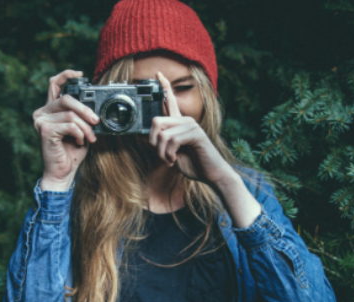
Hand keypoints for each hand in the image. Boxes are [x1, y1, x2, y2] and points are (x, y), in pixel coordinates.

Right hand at [32, 70, 99, 190]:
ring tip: (90, 138)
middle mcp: (42, 112)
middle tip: (96, 121)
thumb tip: (94, 108)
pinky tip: (79, 142)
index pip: (54, 84)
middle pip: (67, 99)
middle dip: (86, 110)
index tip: (81, 74)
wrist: (63, 172)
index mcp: (50, 109)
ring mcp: (41, 120)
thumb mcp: (80, 129)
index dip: (67, 75)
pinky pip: (69, 125)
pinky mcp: (44, 130)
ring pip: (71, 114)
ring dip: (85, 127)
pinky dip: (79, 133)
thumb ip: (82, 116)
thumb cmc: (71, 152)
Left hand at [149, 72, 234, 186]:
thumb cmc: (193, 164)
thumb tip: (142, 136)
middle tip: (162, 155)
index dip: (164, 86)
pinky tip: (175, 159)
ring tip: (170, 160)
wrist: (211, 174)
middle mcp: (185, 121)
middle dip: (153, 142)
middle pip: (156, 121)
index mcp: (179, 123)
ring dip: (162, 153)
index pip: (171, 101)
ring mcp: (191, 125)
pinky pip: (172, 140)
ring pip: (162, 134)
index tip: (158, 74)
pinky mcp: (196, 133)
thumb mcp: (170, 153)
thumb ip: (159, 143)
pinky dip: (169, 154)